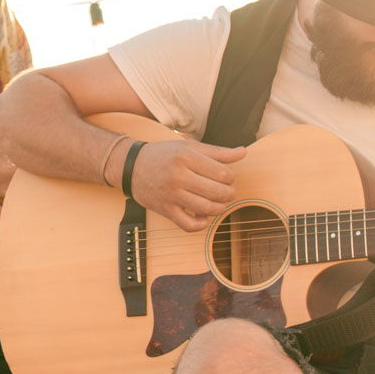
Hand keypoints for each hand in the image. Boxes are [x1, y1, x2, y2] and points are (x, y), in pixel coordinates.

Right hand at [131, 138, 245, 232]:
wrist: (131, 166)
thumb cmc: (163, 155)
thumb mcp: (189, 147)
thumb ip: (218, 152)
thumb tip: (243, 152)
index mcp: (186, 157)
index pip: (223, 174)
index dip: (231, 178)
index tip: (225, 177)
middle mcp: (178, 176)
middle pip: (218, 192)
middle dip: (229, 194)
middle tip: (225, 191)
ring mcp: (171, 194)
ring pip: (207, 209)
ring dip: (219, 209)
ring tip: (216, 203)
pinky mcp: (165, 210)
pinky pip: (189, 225)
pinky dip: (201, 224)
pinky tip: (202, 216)